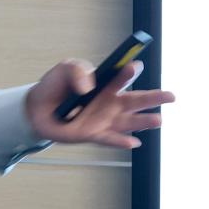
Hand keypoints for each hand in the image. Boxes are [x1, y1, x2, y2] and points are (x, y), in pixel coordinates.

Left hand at [23, 58, 172, 148]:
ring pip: (128, 122)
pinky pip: (109, 139)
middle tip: (171, 96)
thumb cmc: (57, 86)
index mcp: (106, 84)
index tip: (135, 66)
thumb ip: (78, 71)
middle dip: (154, 98)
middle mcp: (110, 103)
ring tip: (158, 120)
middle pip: (135, 100)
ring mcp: (103, 120)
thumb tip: (90, 87)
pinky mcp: (93, 134)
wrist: (38, 107)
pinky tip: (133, 143)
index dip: (129, 72)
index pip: (122, 77)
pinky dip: (121, 141)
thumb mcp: (65, 69)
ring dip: (143, 121)